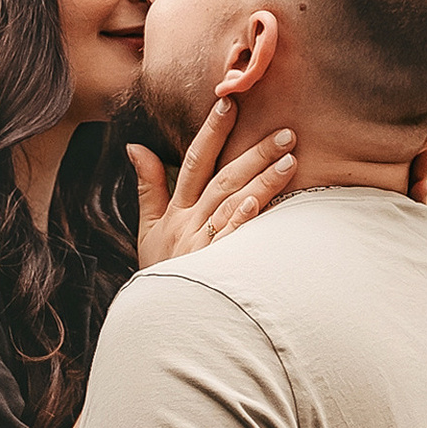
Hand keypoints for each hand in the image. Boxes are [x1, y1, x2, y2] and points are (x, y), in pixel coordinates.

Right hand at [129, 96, 296, 268]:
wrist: (159, 323)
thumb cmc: (161, 275)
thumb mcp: (147, 231)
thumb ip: (147, 187)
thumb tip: (135, 146)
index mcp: (176, 213)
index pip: (193, 163)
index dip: (211, 132)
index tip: (229, 104)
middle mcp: (189, 225)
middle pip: (222, 179)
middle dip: (253, 152)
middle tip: (285, 132)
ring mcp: (203, 247)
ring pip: (232, 204)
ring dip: (261, 180)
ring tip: (290, 158)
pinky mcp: (215, 269)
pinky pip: (228, 240)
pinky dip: (240, 220)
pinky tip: (258, 201)